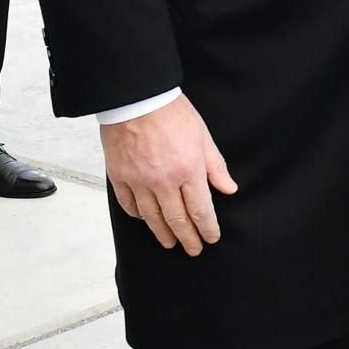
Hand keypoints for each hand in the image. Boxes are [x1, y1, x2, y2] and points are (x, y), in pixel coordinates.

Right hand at [100, 94, 237, 256]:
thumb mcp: (203, 136)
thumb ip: (216, 166)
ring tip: (170, 243)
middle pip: (177, 220)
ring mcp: (139, 181)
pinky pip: (129, 205)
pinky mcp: (120, 177)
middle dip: (188, 239)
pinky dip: (139, 216)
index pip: (201, 210)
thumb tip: (229, 189)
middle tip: (194, 250)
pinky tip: (146, 220)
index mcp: (188, 170)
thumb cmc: (172, 113)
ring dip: (163, 234)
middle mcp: (163, 181)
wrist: (136, 99)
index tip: (212, 238)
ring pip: (152, 218)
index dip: (207, 229)